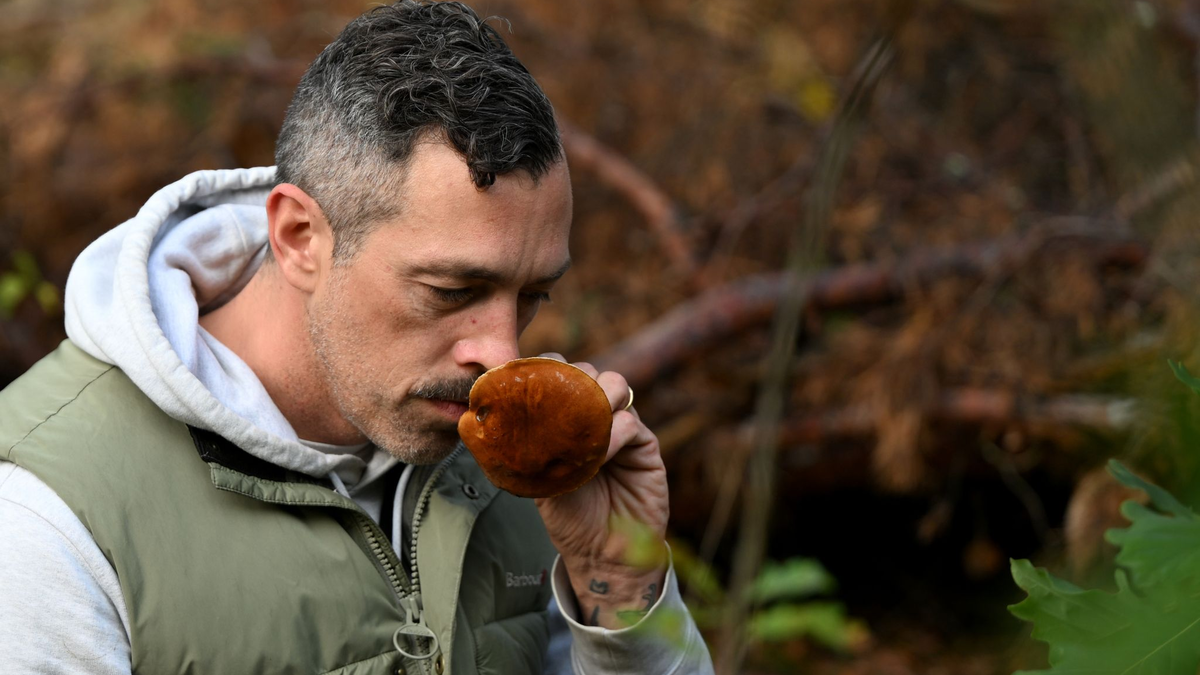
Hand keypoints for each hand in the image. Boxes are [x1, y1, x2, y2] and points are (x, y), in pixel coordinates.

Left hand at [533, 354, 669, 628]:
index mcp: (566, 417)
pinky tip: (601, 451)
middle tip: (560, 396)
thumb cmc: (568, 515)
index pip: (558, 373)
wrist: (602, 553)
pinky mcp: (644, 445)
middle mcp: (594, 415)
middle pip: (588, 371)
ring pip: (616, 384)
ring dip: (599, 394)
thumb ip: (511, 449)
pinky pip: (631, 422)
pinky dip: (615, 431)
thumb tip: (467, 421)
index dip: (547, 365)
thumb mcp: (531, 481)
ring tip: (585, 421)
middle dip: (574, 376)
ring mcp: (622, 426)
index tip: (531, 374)